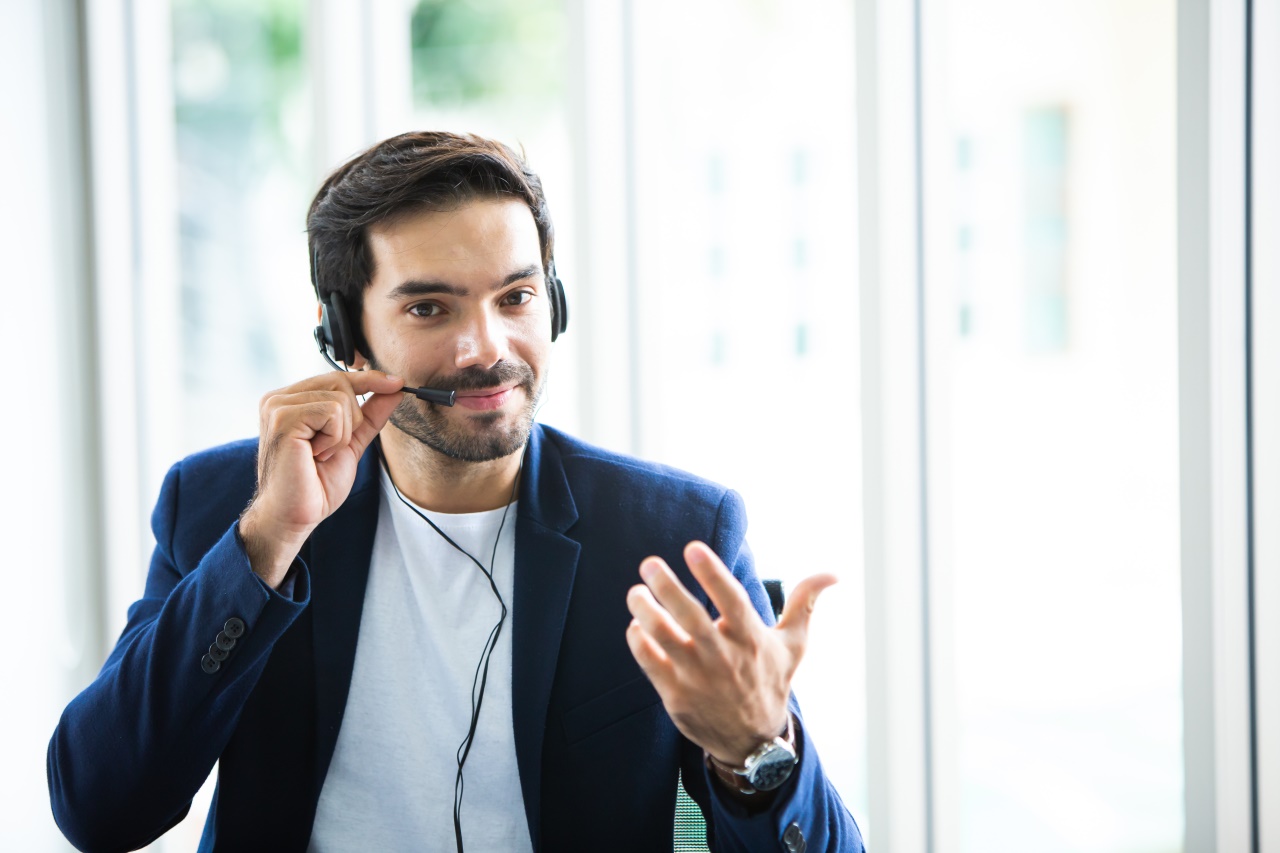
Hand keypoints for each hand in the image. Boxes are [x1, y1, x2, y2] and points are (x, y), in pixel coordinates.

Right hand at [239, 370, 404, 586]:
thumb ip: (369, 415)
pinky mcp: (282, 418)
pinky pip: (332, 412)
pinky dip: (335, 439)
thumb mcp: (351, 442)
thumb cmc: (316, 484)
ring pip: (340, 399)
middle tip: (330, 449)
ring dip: (341, 434)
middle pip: (341, 383)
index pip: (336, 378)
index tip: (398, 383)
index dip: (369, 379)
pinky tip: (315, 455)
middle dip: (351, 420)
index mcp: (290, 400)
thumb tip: (395, 389)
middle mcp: (278, 398)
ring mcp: (277, 406)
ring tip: (320, 455)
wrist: (296, 515)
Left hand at [625, 541, 836, 765]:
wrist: (752, 740)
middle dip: (668, 587)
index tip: (693, 548)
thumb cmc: (770, 680)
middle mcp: (724, 657)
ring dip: (646, 612)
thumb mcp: (793, 644)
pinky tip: (637, 625)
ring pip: (664, 639)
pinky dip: (639, 642)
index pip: (731, 600)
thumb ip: (805, 604)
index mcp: (751, 639)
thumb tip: (833, 574)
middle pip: (691, 617)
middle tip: (649, 564)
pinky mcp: (675, 695)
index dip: (713, 573)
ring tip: (636, 593)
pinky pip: (650, 663)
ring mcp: (697, 677)